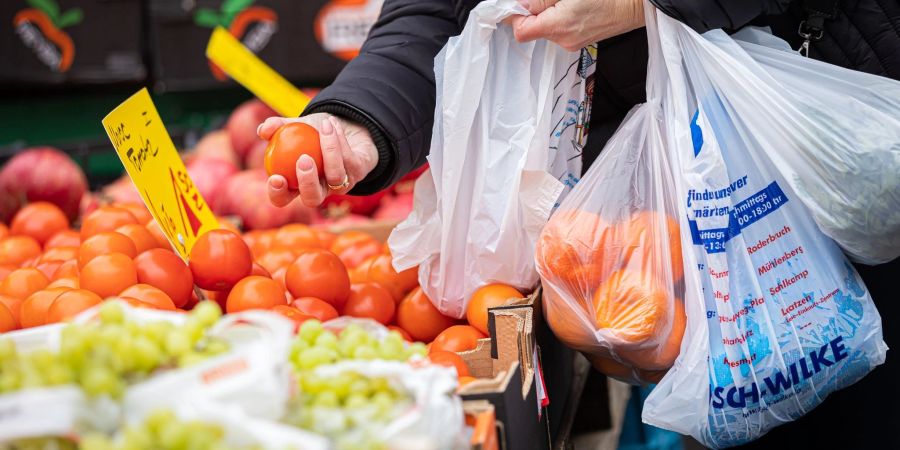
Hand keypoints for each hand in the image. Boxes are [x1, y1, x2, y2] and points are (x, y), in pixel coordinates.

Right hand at [257, 113, 377, 207]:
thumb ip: (277, 127)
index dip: (278, 194)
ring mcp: (340, 184)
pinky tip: (332, 124)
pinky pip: (349, 160)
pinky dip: (339, 140)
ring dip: (330, 150)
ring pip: (336, 177)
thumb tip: (262, 130)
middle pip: (312, 199)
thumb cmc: (312, 132)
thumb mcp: (294, 126)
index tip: (275, 177)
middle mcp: (319, 189)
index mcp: (297, 184)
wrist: (344, 128)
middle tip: (303, 159)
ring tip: (324, 126)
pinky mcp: (358, 174)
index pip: (283, 198)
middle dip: (308, 183)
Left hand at [510, 0, 644, 50]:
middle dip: (533, 10)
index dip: (514, 14)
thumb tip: (519, 5)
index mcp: (558, 26)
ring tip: (567, 0)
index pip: (520, 30)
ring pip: (546, 28)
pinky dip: (560, 17)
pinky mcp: (580, 40)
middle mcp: (564, 40)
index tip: (517, 2)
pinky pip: (560, 29)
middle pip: (532, 29)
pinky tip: (574, 5)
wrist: (638, 3)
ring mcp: (572, 42)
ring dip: (548, 13)